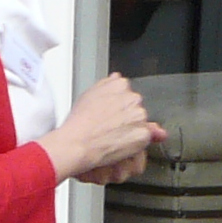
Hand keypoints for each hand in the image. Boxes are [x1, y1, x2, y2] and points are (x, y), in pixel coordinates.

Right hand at [48, 73, 162, 183]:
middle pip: (135, 108)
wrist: (78, 144)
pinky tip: (117, 145)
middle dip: (126, 117)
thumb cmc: (79, 123)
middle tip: (108, 127)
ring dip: (130, 130)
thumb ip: (106, 84)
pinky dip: (134, 144)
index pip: (126, 92)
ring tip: (111, 137)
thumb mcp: (87, 94)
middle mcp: (132, 98)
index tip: (109, 113)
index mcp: (119, 85)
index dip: (117, 106)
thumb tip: (117, 77)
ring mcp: (139, 116)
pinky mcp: (143, 133)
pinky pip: (143, 139)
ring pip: (141, 123)